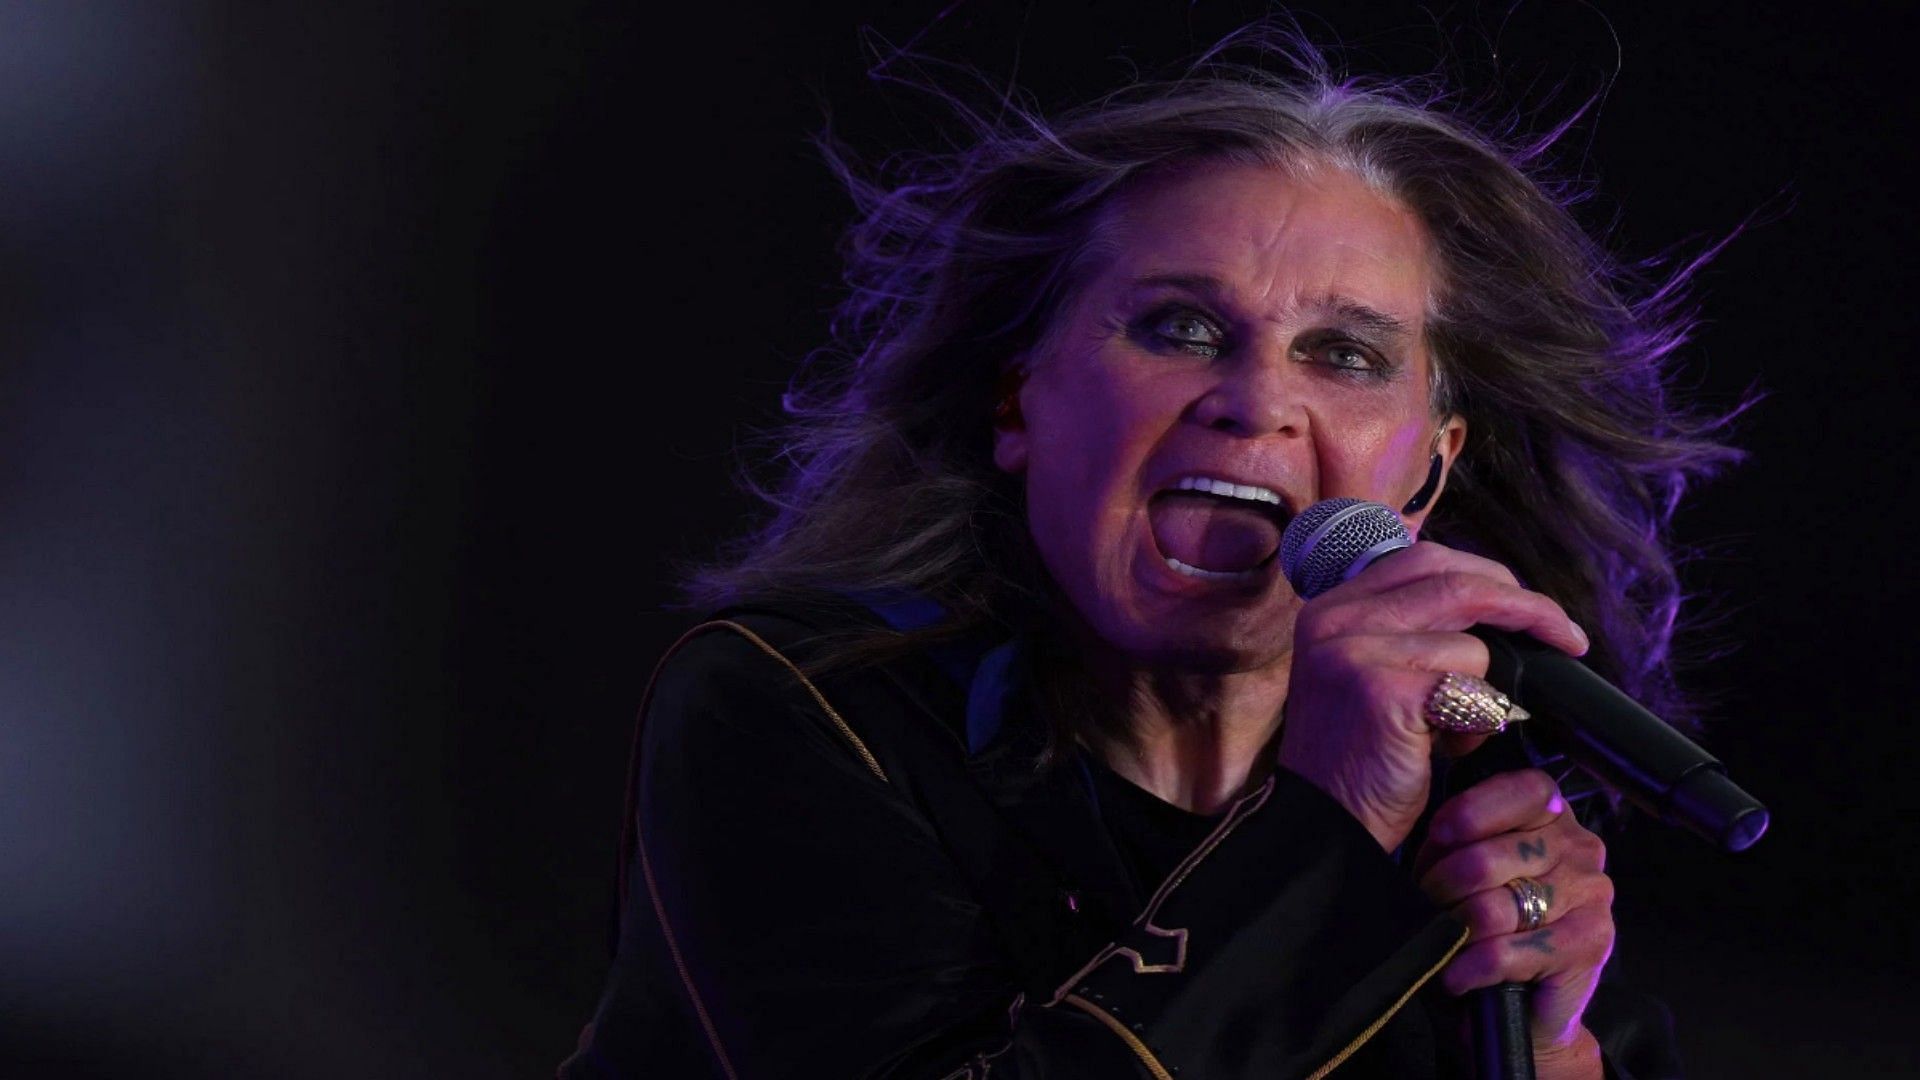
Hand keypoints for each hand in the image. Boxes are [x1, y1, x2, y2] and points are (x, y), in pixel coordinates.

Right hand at [1276, 541, 1588, 851]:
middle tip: (1567, 638)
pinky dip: (1478, 723)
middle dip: (1527, 607)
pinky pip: (1471, 687)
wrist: (1325, 828)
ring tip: (1453, 733)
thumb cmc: (1360, 760)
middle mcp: (1335, 620)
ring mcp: (1355, 651)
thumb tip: (1494, 604)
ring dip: (1487, 694)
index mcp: (1332, 609)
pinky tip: (1445, 749)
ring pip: (1472, 644)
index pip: (1426, 560)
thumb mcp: (1372, 676)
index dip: (1490, 576)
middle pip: (1457, 582)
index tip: (1532, 608)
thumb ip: (1411, 633)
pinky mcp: (1382, 690)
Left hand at [1414, 769, 1614, 1078]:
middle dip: (1442, 887)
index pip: (1523, 791)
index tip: (1439, 835)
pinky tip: (1457, 975)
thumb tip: (1440, 831)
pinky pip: (1506, 953)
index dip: (1472, 811)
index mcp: (1551, 814)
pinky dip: (1469, 968)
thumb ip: (1457, 837)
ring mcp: (1591, 894)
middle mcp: (1580, 847)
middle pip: (1490, 857)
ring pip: (1494, 908)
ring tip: (1442, 941)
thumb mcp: (1461, 862)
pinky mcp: (1590, 943)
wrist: (1521, 1001)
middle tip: (1428, 907)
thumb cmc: (1483, 918)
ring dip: (1453, 930)